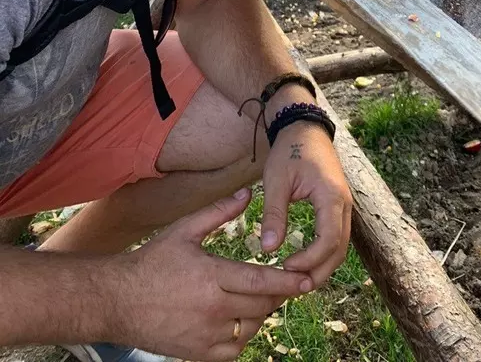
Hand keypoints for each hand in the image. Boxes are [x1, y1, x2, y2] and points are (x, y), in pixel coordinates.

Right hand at [105, 191, 313, 360]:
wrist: (116, 301)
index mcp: (211, 276)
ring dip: (261, 314)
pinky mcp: (197, 353)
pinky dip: (243, 337)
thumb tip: (247, 193)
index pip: (260, 281)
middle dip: (277, 295)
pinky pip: (233, 350)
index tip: (306, 280)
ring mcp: (204, 335)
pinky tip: (241, 320)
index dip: (287, 282)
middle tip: (286, 284)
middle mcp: (211, 309)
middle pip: (260, 305)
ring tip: (260, 298)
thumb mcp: (184, 230)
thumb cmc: (151, 261)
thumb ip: (219, 212)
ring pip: (250, 328)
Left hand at [260, 121, 351, 287]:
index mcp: (331, 196)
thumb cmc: (290, 150)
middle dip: (319, 272)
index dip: (309, 260)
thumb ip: (274, 214)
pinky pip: (336, 236)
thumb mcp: (276, 180)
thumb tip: (268, 249)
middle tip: (294, 288)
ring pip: (340, 246)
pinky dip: (324, 253)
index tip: (285, 268)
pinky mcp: (338, 206)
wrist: (304, 128)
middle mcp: (344, 203)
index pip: (328, 240)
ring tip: (298, 280)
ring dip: (323, 266)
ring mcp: (344, 205)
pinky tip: (305, 262)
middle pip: (339, 250)